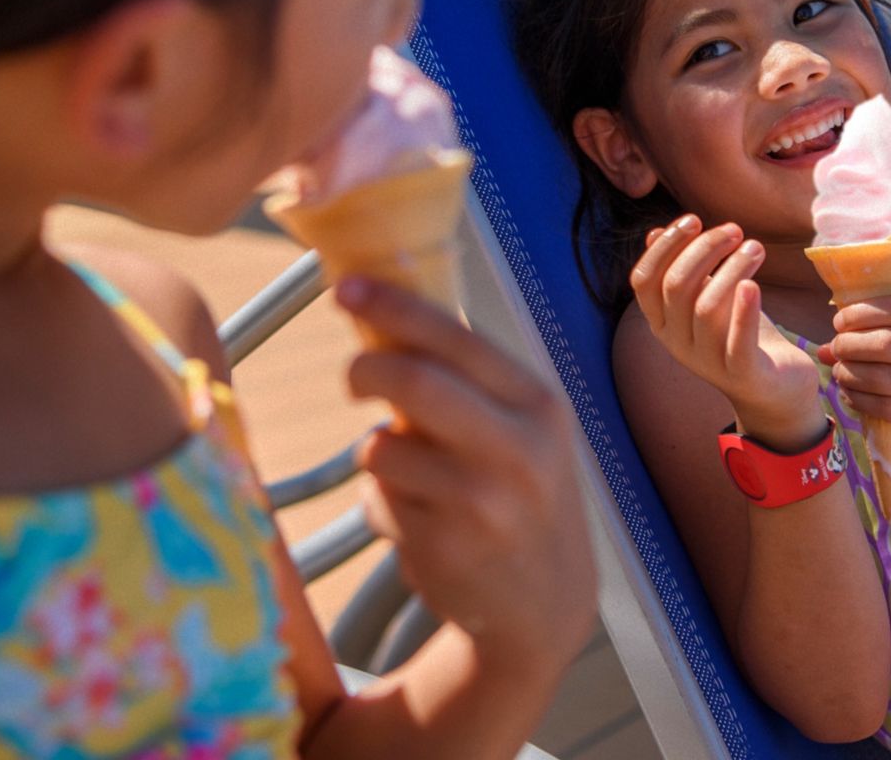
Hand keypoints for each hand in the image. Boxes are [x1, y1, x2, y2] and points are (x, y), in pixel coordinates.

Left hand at [337, 279, 595, 665]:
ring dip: (378, 454)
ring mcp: (482, 502)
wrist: (546, 603)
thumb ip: (468, 381)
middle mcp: (518, 449)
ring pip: (383, 448)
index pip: (456, 339)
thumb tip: (384, 314)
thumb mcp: (522, 429)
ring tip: (411, 476)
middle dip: (366, 368)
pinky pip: (378, 501)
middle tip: (352, 377)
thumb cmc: (521, 495)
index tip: (344, 287)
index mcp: (537, 403)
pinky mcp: (444, 547)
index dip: (393, 306)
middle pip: (415, 382)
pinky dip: (382, 502)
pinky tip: (421, 521)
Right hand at [631, 216, 821, 444]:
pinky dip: (744, 312)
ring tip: (755, 247)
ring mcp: (707, 362)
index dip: (665, 246)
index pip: (644, 280)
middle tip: (734, 230)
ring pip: (706, 308)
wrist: (774, 389)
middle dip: (703, 249)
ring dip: (731, 269)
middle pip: (676, 287)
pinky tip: (753, 284)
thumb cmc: (737, 334)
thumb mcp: (706, 298)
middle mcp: (677, 343)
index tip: (693, 219)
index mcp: (663, 323)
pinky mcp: (743, 375)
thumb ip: (682, 271)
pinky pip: (737, 344)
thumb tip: (653, 233)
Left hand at [823, 294, 890, 455]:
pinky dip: (861, 401)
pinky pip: (888, 409)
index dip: (859, 314)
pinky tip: (851, 394)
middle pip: (884, 346)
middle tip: (837, 348)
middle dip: (849, 346)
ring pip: (882, 380)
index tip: (840, 322)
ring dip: (850, 375)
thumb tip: (824, 347)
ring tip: (840, 371)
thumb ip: (885, 329)